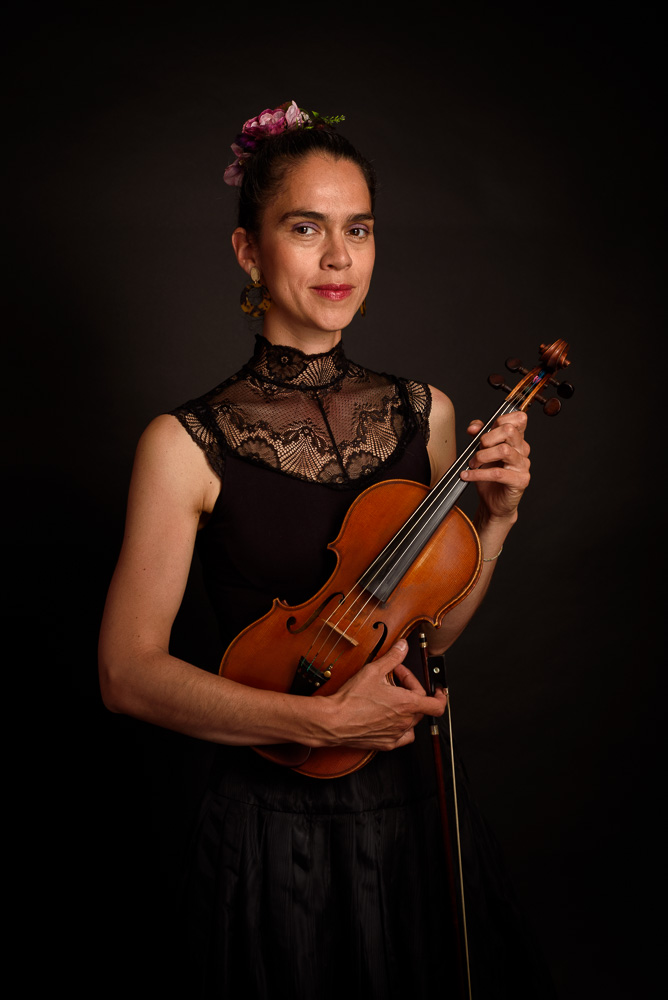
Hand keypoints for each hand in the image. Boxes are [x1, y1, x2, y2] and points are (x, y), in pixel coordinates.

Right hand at [324, 640, 445, 749]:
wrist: (334, 721)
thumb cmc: (352, 699)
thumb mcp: (374, 670)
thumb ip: (393, 657)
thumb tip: (403, 646)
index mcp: (407, 704)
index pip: (436, 704)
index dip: (441, 696)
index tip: (438, 690)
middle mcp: (405, 721)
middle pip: (420, 707)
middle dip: (411, 690)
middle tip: (394, 679)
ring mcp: (396, 734)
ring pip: (412, 721)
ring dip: (407, 709)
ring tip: (392, 699)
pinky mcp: (386, 744)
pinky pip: (403, 737)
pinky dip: (401, 728)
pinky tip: (391, 719)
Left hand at [461, 411, 530, 521]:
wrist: (493, 502)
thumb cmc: (489, 476)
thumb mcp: (481, 452)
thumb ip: (479, 435)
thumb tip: (473, 426)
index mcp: (516, 440)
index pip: (519, 418)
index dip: (500, 420)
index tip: (485, 431)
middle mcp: (522, 450)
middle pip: (509, 430)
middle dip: (487, 437)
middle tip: (477, 449)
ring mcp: (523, 465)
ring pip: (504, 450)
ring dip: (482, 456)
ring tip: (472, 464)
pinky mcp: (520, 481)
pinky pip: (498, 473)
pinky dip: (478, 474)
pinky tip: (468, 475)